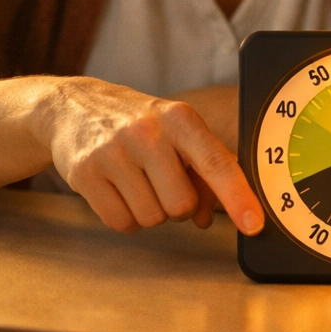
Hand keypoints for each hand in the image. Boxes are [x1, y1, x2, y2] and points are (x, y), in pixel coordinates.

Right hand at [37, 77, 262, 235]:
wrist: (76, 106)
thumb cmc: (139, 125)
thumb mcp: (176, 132)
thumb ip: (201, 172)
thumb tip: (208, 218)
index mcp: (180, 118)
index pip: (216, 162)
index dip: (238, 196)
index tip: (254, 224)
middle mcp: (148, 132)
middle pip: (181, 204)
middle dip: (178, 205)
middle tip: (163, 182)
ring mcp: (114, 152)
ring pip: (152, 218)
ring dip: (150, 211)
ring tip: (138, 181)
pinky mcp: (85, 173)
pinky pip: (120, 223)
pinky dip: (125, 217)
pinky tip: (118, 190)